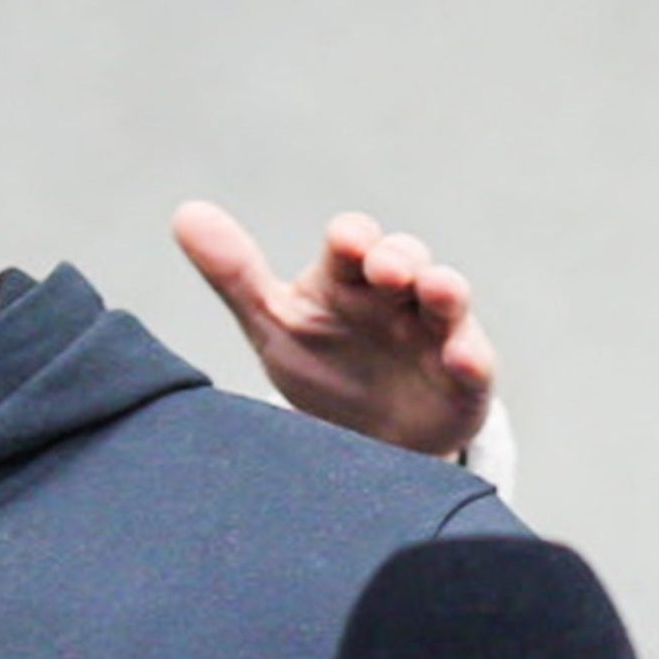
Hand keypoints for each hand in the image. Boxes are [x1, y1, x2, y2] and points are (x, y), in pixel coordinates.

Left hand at [171, 202, 496, 459]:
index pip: (352, 242)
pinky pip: (474, 363)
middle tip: (386, 269)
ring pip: (447, 298)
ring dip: (444, 290)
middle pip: (405, 257)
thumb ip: (234, 274)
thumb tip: (184, 213)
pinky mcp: (463, 379)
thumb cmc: (324, 368)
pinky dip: (471, 356)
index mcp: (347, 278)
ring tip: (439, 290)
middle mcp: (396, 295)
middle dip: (398, 257)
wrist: (364, 446)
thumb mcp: (274, 323)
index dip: (352, 239)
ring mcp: (435, 332)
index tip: (345, 244)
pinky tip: (461, 359)